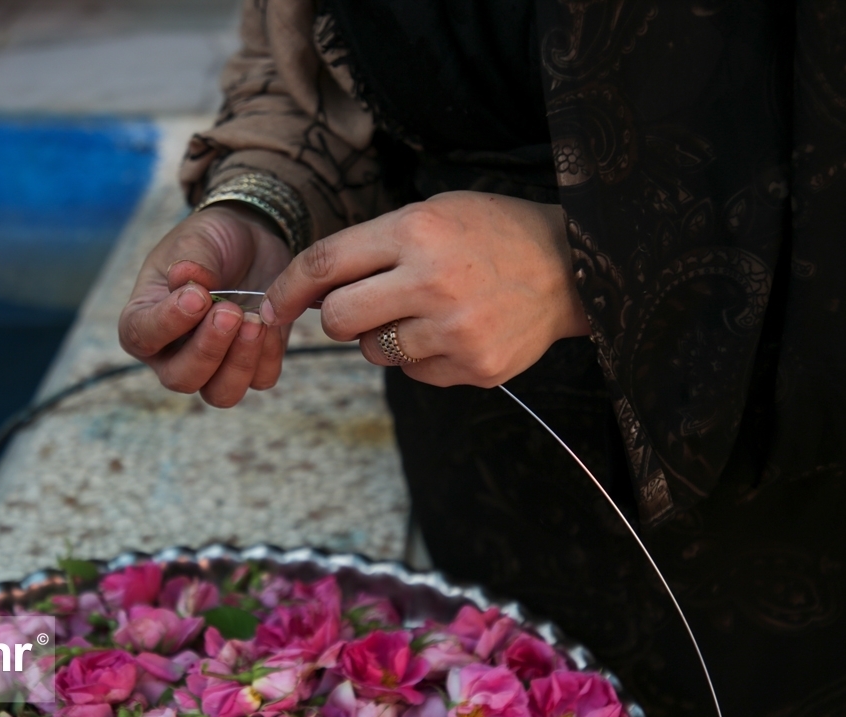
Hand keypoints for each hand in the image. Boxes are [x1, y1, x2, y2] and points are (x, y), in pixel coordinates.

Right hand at [118, 203, 291, 406]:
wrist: (251, 240)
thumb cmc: (210, 241)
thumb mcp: (196, 240)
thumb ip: (192, 261)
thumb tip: (184, 277)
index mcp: (144, 322)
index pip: (142, 337)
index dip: (168, 322)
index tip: (197, 296)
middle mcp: (173, 354)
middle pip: (182, 379)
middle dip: (208, 349)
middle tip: (230, 311)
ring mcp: (214, 366)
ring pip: (221, 393)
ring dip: (239, 363)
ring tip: (254, 322)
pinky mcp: (252, 364)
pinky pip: (259, 380)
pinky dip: (267, 357)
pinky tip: (270, 324)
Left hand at [258, 191, 589, 387]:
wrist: (572, 266)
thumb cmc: (491, 234)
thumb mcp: (432, 215)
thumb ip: (371, 247)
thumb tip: (311, 292)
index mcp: (416, 232)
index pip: (326, 264)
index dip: (289, 289)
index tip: (272, 306)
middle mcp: (432, 282)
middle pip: (339, 319)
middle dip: (340, 316)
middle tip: (367, 303)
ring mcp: (455, 330)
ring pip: (375, 352)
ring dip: (384, 337)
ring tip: (426, 312)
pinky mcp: (474, 367)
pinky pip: (414, 373)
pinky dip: (421, 357)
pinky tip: (454, 331)